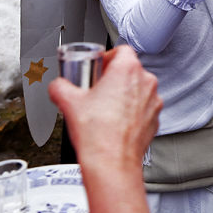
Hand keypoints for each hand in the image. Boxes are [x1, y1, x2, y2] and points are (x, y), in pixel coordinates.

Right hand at [48, 46, 161, 169]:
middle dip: (113, 77)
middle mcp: (146, 82)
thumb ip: (60, 86)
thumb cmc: (97, 134)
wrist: (111, 162)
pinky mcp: (155, 118)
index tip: (97, 67)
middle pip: (130, 70)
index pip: (121, 50)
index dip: (107, 57)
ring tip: (104, 108)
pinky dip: (131, 111)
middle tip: (97, 89)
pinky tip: (115, 122)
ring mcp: (153, 101)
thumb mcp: (69, 102)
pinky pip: (143, 108)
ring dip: (123, 94)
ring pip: (138, 89)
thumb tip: (57, 86)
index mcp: (128, 70)